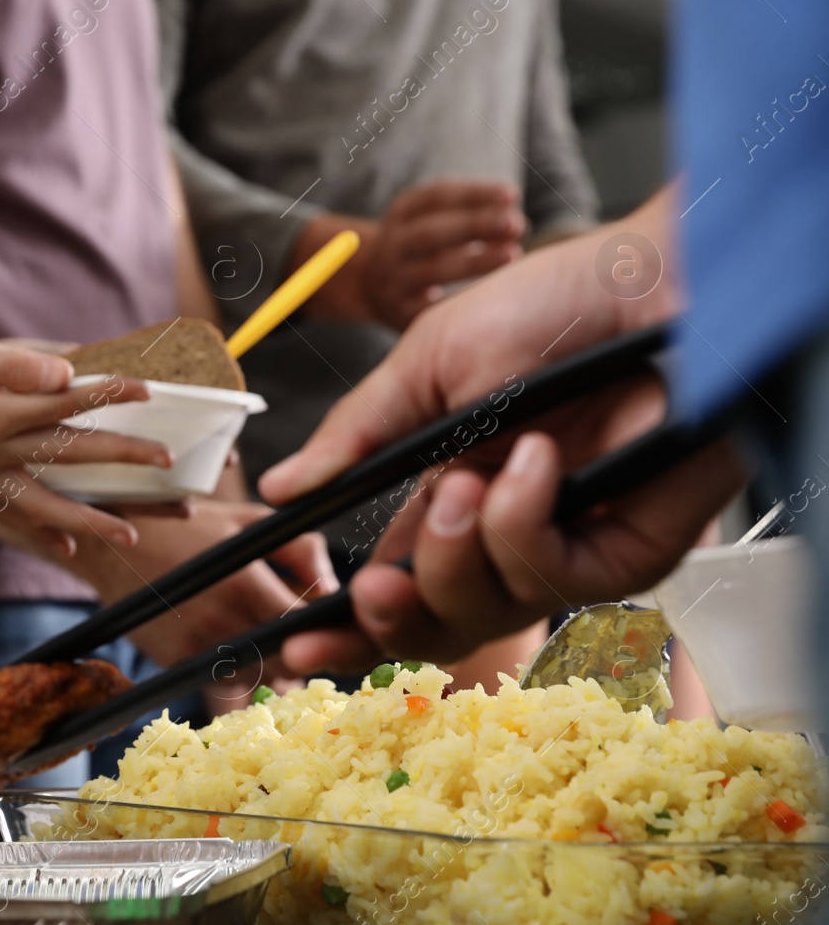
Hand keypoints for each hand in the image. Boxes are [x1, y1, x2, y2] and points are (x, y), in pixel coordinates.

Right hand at [0, 320, 176, 554]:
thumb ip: (13, 364)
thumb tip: (67, 373)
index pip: (63, 403)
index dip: (108, 394)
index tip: (148, 390)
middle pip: (70, 457)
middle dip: (123, 460)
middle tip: (168, 464)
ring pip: (48, 503)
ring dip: (93, 519)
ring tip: (134, 535)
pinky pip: (12, 515)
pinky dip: (42, 531)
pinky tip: (67, 547)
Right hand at [64, 499, 337, 671]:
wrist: (113, 545)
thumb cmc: (187, 526)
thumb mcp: (248, 521)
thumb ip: (300, 548)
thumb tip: (333, 589)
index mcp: (245, 582)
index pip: (304, 627)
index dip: (323, 630)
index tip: (329, 623)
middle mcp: (221, 621)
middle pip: (285, 661)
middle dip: (299, 653)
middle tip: (303, 638)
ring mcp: (195, 646)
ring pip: (256, 679)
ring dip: (270, 667)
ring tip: (269, 641)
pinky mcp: (174, 662)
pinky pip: (220, 683)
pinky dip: (237, 674)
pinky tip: (238, 650)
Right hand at [257, 188, 747, 671]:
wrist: (642, 278)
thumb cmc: (547, 308)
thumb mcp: (426, 366)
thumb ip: (357, 436)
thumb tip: (282, 489)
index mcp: (453, 496)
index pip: (397, 587)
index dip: (348, 628)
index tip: (293, 645)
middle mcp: (509, 533)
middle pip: (438, 625)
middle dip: (394, 617)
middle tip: (373, 584)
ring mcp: (570, 547)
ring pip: (487, 611)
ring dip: (454, 553)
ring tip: (464, 481)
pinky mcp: (630, 550)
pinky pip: (551, 577)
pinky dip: (522, 524)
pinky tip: (534, 462)